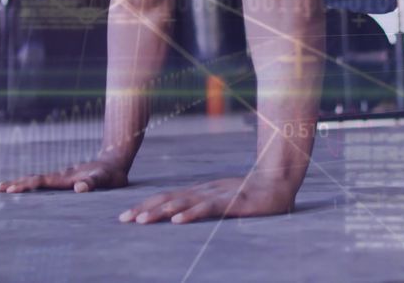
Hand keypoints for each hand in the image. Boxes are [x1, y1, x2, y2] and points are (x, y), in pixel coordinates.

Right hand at [0, 160, 128, 193]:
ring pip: (37, 179)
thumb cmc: (112, 174)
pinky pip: (44, 182)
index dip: (26, 186)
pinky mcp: (65, 179)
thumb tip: (79, 188)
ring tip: (3, 189)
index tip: (11, 189)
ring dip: (20, 183)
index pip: (42, 182)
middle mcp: (61, 176)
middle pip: (34, 179)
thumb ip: (93, 183)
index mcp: (66, 178)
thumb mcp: (105, 179)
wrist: (115, 161)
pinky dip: (30, 185)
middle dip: (15, 183)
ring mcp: (62, 177)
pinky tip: (25, 189)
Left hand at [119, 176, 295, 224]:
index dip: (146, 205)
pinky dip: (192, 214)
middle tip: (123, 220)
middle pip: (169, 199)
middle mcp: (204, 191)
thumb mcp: (223, 200)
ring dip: (161, 212)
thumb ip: (205, 206)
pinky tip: (178, 221)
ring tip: (142, 221)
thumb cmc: (253, 194)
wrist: (280, 182)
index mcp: (201, 191)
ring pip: (184, 203)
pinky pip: (209, 208)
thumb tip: (182, 216)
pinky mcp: (232, 202)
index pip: (167, 197)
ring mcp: (218, 195)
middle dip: (144, 209)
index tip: (125, 216)